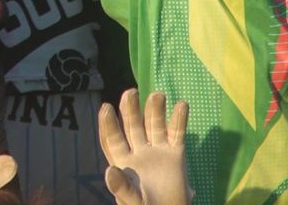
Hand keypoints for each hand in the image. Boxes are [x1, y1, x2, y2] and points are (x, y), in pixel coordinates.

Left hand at [97, 89, 190, 204]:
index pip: (113, 138)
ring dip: (155, 109)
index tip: (105, 107)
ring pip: (154, 125)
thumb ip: (120, 187)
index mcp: (122, 160)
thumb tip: (109, 170)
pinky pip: (176, 133)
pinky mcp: (175, 153)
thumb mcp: (130, 199)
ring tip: (157, 95)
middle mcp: (138, 150)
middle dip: (130, 109)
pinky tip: (182, 105)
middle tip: (130, 92)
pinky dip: (179, 119)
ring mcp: (157, 149)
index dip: (108, 124)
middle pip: (132, 126)